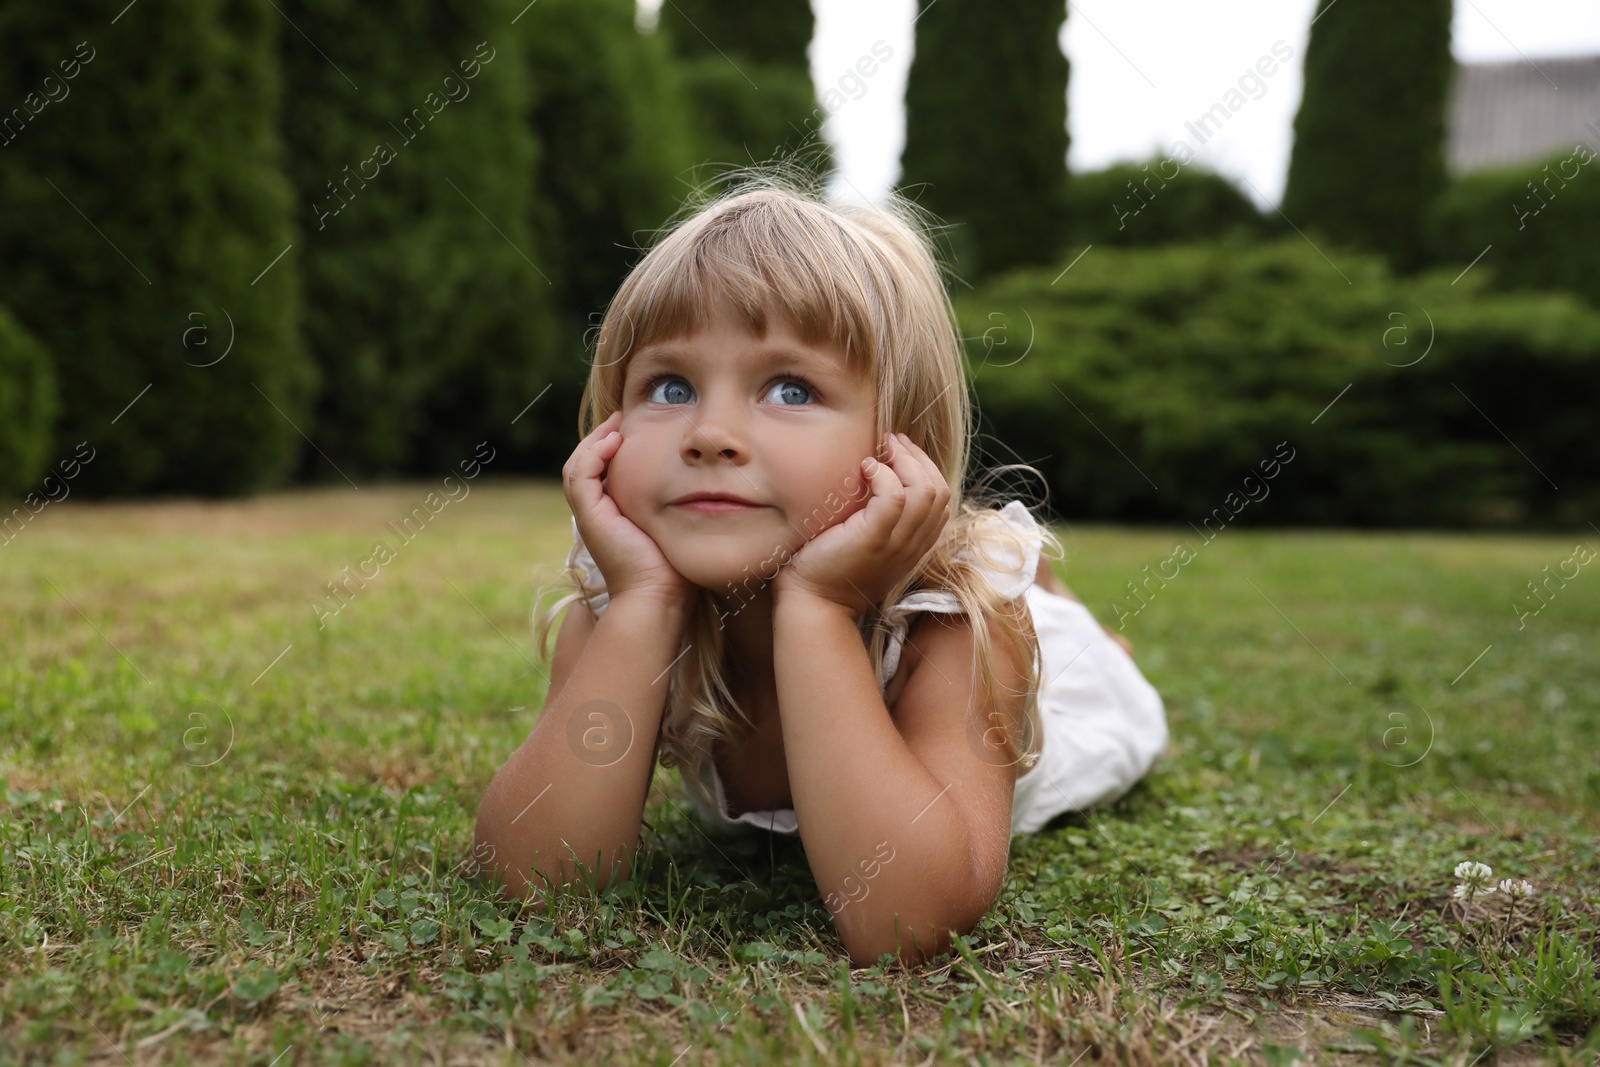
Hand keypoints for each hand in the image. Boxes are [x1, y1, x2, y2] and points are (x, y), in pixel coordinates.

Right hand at [562, 410, 693, 608]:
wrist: (661, 595)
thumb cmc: (676, 567)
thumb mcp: (676, 524)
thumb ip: (677, 503)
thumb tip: (700, 481)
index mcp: (613, 516)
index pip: (603, 472)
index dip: (613, 447)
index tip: (635, 428)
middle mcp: (597, 515)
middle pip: (587, 465)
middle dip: (602, 438)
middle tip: (623, 418)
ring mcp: (590, 516)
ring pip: (579, 465)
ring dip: (596, 440)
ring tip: (618, 423)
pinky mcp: (589, 516)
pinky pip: (580, 474)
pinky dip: (594, 453)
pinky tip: (616, 441)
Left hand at [774, 432, 950, 617]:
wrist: (814, 603)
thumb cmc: (831, 569)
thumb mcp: (868, 543)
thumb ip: (881, 520)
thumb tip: (876, 478)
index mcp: (915, 546)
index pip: (942, 501)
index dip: (927, 469)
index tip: (901, 452)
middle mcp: (912, 546)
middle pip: (940, 492)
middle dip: (919, 458)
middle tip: (892, 441)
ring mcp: (896, 545)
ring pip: (924, 491)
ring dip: (905, 461)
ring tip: (881, 449)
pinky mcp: (873, 540)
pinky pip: (895, 498)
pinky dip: (884, 475)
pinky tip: (865, 467)